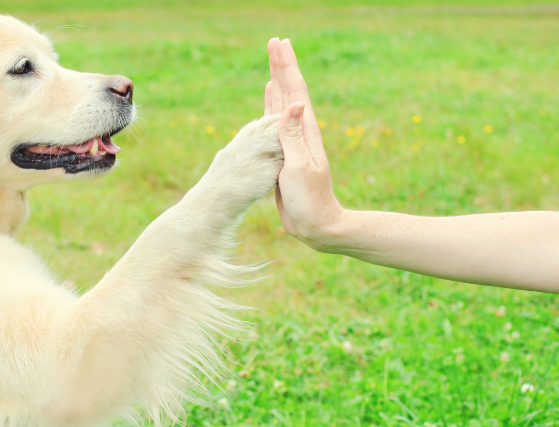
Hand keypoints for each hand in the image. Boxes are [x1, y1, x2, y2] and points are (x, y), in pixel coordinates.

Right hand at [265, 38, 342, 247]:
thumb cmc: (310, 200)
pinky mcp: (284, 152)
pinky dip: (272, 105)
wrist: (316, 224)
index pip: (295, 92)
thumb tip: (294, 104)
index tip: (280, 44)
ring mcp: (293, 141)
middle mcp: (301, 132)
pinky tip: (269, 96)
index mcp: (306, 132)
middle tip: (275, 42)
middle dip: (282, 66)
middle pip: (290, 91)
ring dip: (277, 81)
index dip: (287, 67)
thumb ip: (294, 136)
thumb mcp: (301, 167)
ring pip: (282, 103)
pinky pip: (275, 121)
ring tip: (273, 62)